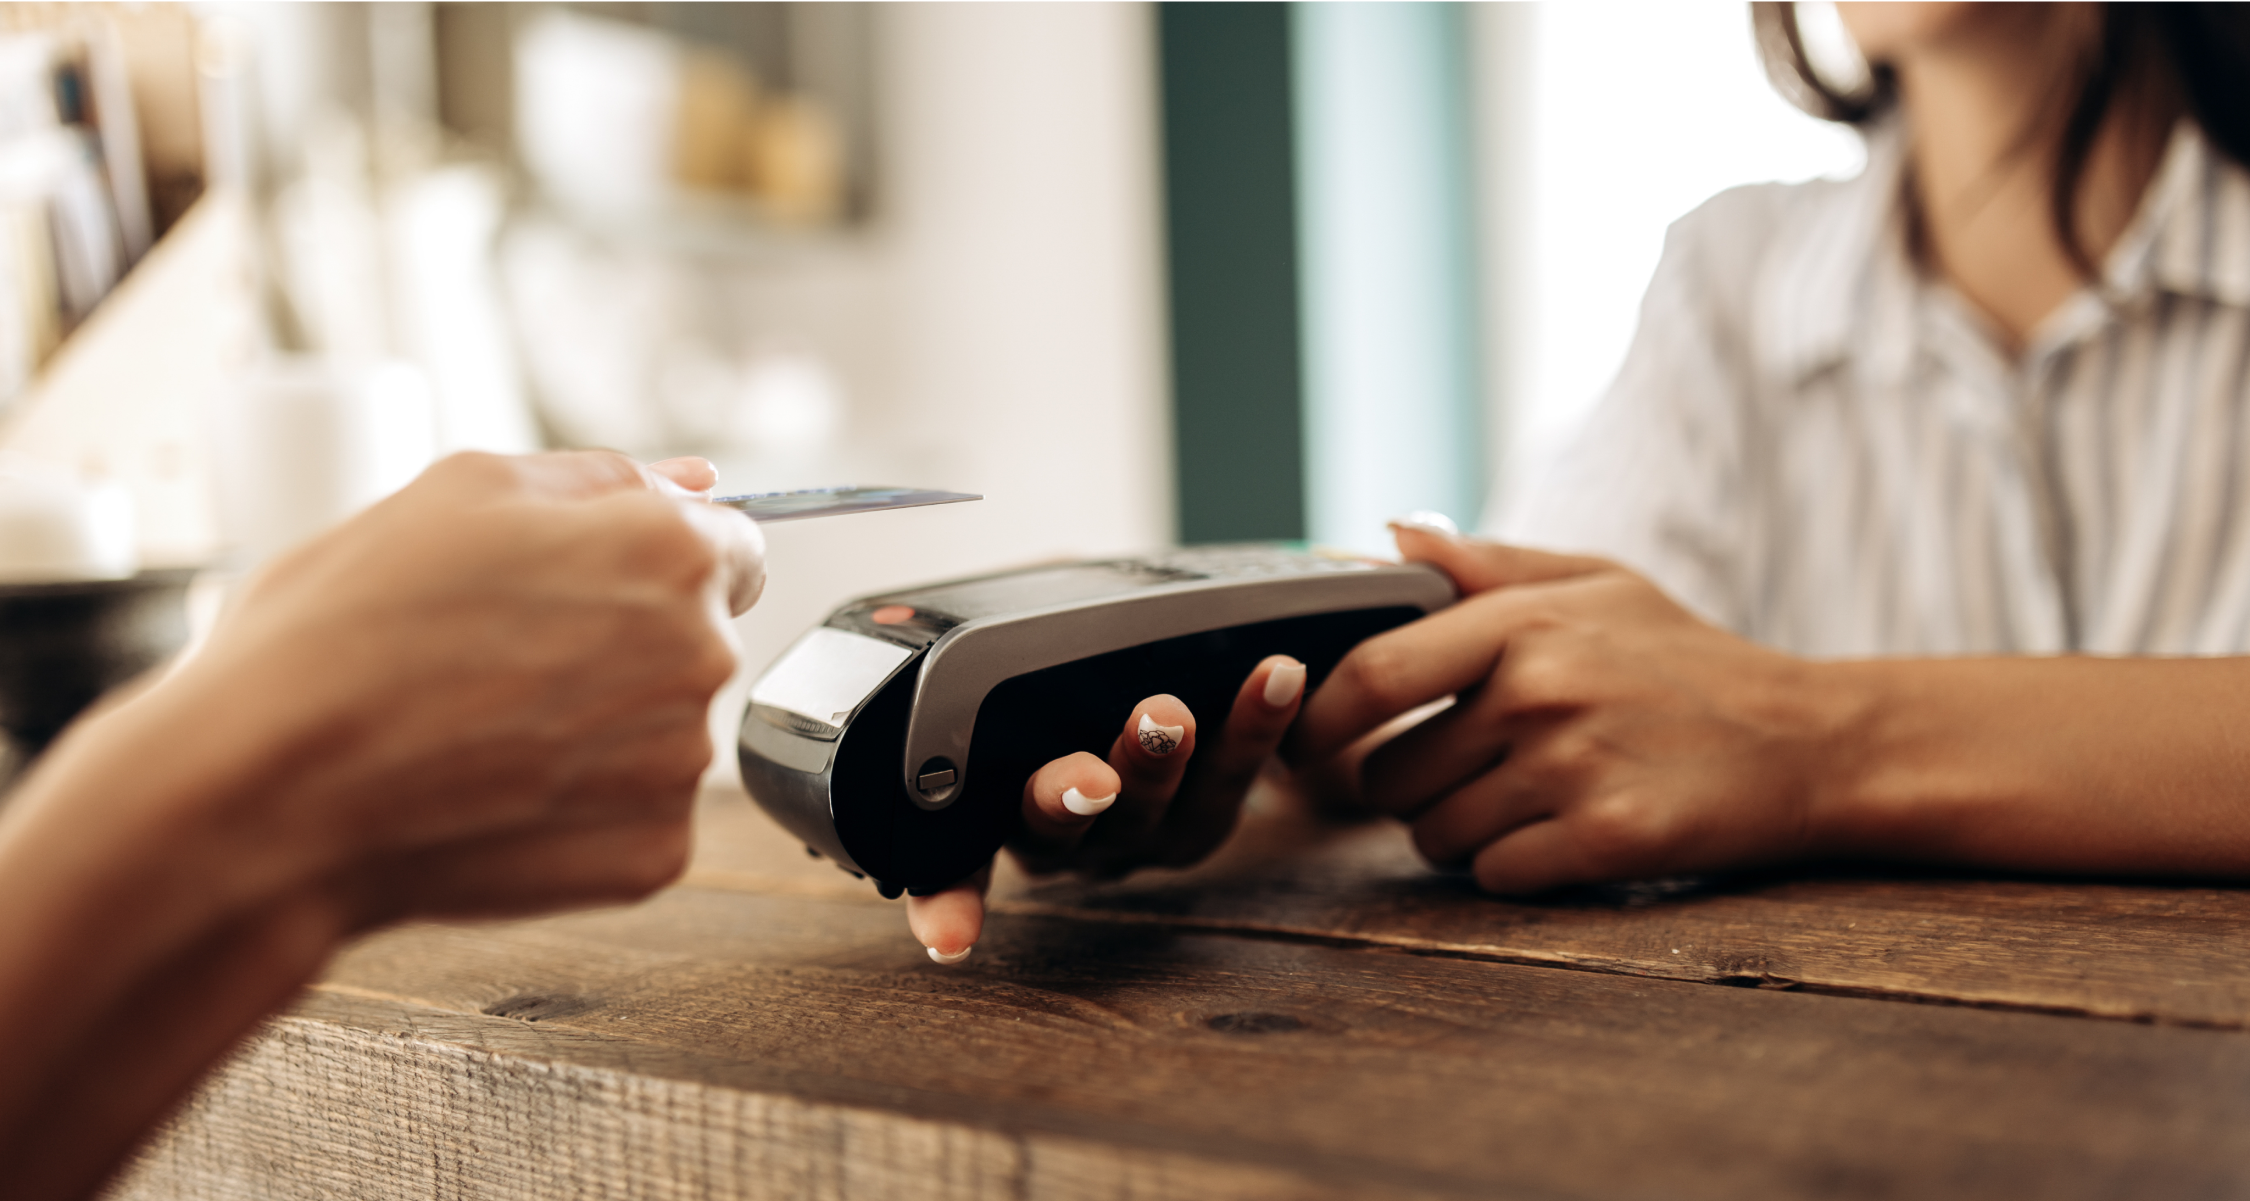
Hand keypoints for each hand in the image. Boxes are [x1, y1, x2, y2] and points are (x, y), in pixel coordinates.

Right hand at [0, 450, 762, 1200]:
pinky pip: (638, 816)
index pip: (731, 544)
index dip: (651, 560)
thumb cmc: (345, 635)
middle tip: (500, 660)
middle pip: (697, 638)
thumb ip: (601, 478)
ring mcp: (683, 763)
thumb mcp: (457, 493)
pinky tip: (498, 794)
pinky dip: (582, 811)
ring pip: (665, 730)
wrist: (273, 793)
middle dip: (624, 642)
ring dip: (602, 728)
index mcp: (670, 551)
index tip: (587, 586)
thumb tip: (695, 477)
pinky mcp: (656, 853)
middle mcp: (701, 654)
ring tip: (483, 729)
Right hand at [905, 655, 1308, 962]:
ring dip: (1165, 765)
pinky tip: (1280, 677)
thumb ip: (989, 645)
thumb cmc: (1044, 678)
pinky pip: (1236, 780)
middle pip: (1056, 832)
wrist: (1138, 690)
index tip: (950, 934)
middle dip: (1070, 801)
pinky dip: (1259, 728)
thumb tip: (973, 605)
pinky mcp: (1207, 816)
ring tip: (1174, 713)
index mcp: (989, 811)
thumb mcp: (1007, 660)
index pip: (954, 869)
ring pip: (1152, 813)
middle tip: (1090, 776)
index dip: (947, 904)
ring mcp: (1138, 837)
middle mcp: (1063, 841)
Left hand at [1286, 524, 1853, 894]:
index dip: (1322, 718)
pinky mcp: (1605, 839)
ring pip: (1433, 833)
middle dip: (1403, 785)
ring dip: (1456, 830)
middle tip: (1460, 772)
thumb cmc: (1686, 659)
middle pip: (1391, 773)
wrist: (1807, 741)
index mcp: (1526, 623)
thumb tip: (1386, 534)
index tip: (1305, 741)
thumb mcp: (1597, 583)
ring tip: (1521, 798)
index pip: (1374, 675)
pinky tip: (1558, 834)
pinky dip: (1510, 866)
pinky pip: (1494, 874)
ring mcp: (1572, 768)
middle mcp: (1540, 692)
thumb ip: (1485, 563)